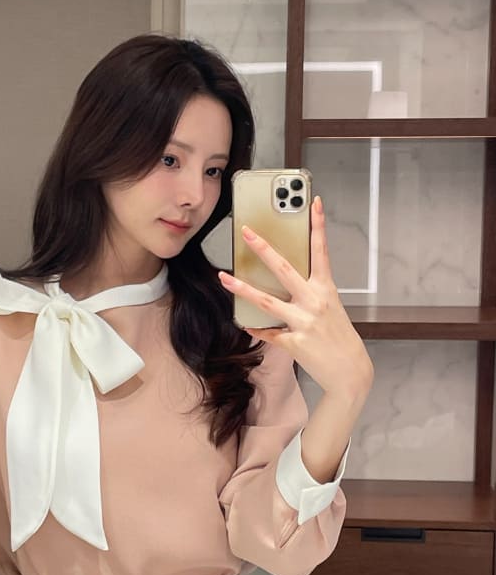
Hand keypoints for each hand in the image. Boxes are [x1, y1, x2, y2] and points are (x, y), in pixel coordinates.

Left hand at [218, 196, 372, 399]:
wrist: (350, 372)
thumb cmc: (339, 338)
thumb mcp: (330, 309)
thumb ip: (309, 293)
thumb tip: (285, 283)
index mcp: (326, 289)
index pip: (321, 251)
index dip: (318, 225)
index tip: (313, 202)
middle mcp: (315, 302)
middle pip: (284, 268)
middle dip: (263, 248)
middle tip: (246, 231)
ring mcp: (303, 322)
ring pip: (266, 301)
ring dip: (242, 288)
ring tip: (224, 277)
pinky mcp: (293, 343)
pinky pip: (267, 332)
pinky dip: (256, 328)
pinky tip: (245, 323)